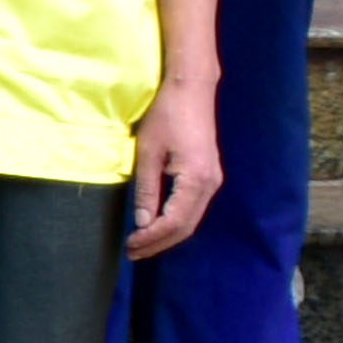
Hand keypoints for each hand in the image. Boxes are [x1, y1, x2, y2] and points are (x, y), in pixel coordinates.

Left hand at [127, 76, 224, 257]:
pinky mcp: (208, 175)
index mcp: (196, 180)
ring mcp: (212, 180)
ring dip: (167, 234)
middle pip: (186, 227)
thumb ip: (147, 188)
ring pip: (191, 219)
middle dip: (159, 242)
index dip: (152, 238)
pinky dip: (175, 221)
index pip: (174, 222)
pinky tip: (157, 224)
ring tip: (142, 243)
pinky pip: (193, 207)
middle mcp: (210, 185)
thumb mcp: (148, 151)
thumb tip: (143, 222)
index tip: (130, 246)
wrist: (191, 89)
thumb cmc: (166, 115)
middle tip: (132, 252)